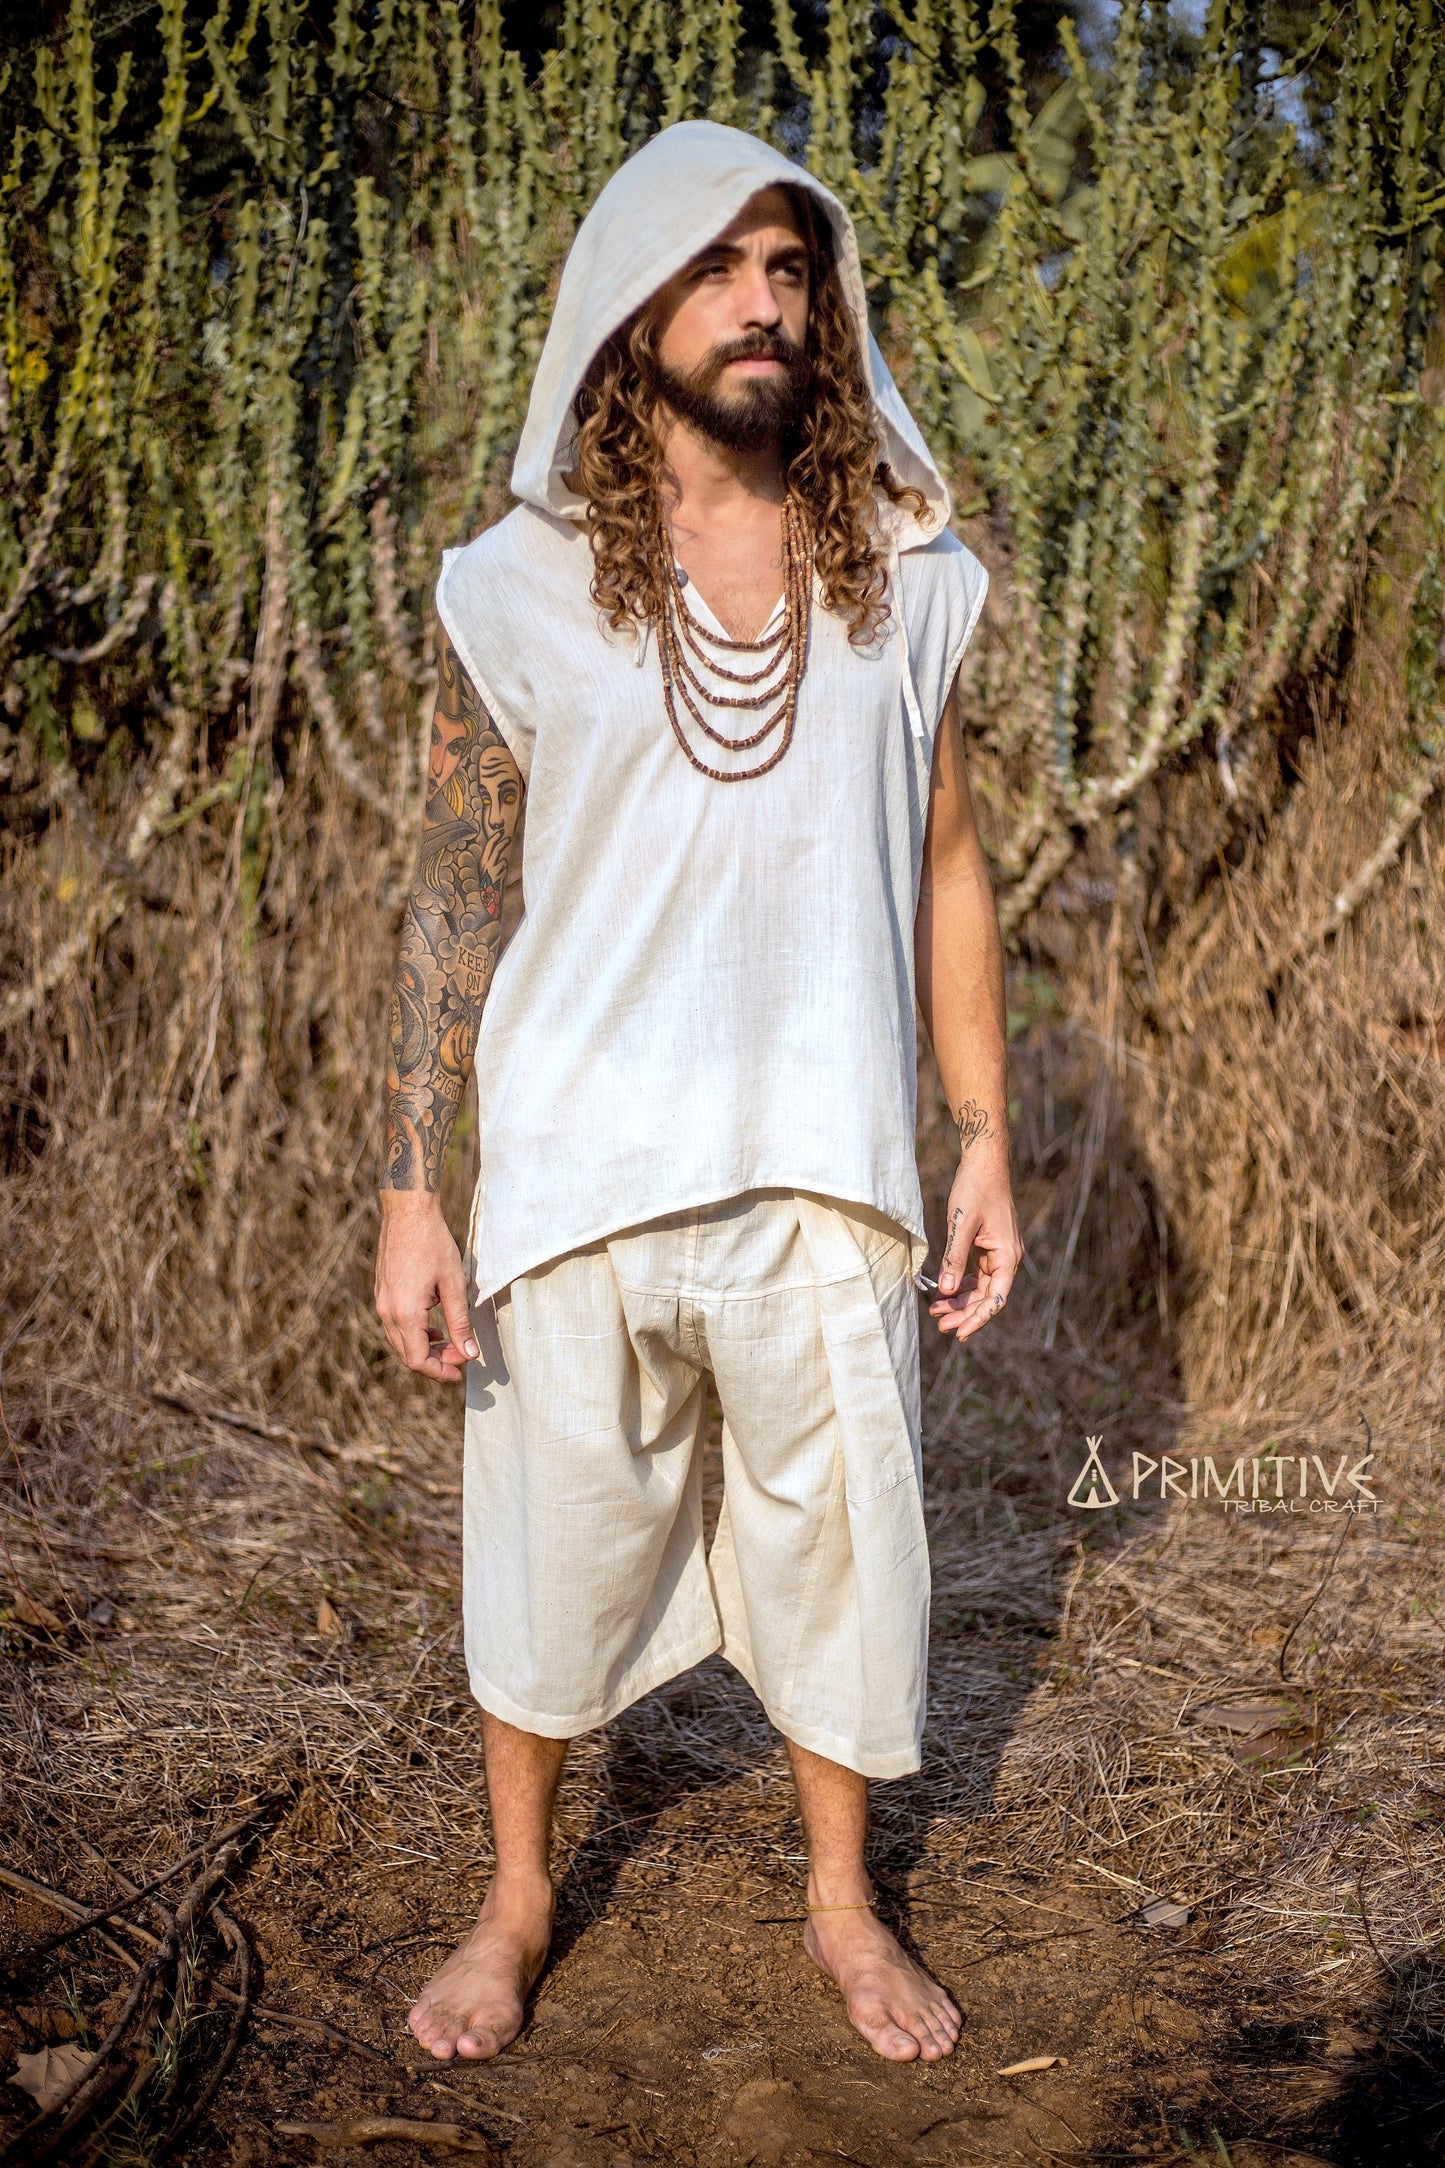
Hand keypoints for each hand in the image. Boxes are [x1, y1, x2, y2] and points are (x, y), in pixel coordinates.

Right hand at [375, 1191, 479, 1381]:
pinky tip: (433, 1325)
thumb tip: (470, 1353)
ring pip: (400, 1341)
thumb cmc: (433, 1243)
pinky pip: (395, 1325)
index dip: (440, 1371)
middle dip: (435, 1361)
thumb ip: (460, 1322)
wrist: (407, 1212)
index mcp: (405, 1313)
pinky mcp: (381, 1293)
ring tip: (450, 1341)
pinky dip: (414, 1333)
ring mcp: (381, 1302)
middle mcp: (388, 1312)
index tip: (460, 1372)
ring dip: (425, 1347)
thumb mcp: (454, 1284)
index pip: (418, 1360)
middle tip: (461, 1355)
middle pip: (407, 1354)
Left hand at [928, 1149, 1022, 1342]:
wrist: (984, 1162)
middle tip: (940, 1326)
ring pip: (980, 1288)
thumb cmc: (975, 1189)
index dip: (977, 1319)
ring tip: (937, 1312)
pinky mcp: (987, 1246)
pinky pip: (976, 1274)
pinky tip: (944, 1292)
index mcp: (1007, 1257)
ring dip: (960, 1301)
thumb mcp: (961, 1224)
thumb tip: (947, 1291)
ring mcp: (998, 1253)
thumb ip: (954, 1258)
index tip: (959, 1333)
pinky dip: (960, 1285)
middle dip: (964, 1313)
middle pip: (987, 1297)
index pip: (995, 1299)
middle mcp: (1006, 1258)